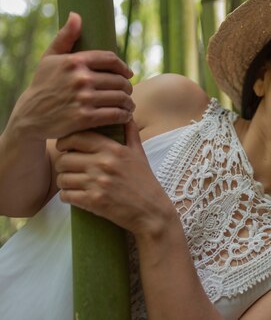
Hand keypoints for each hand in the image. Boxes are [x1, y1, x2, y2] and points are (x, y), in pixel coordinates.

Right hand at [10, 12, 134, 140]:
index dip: (123, 67)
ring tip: (128, 104)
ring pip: (120, 98)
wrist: (30, 116)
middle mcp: (81, 78)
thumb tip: (76, 15)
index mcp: (75, 61)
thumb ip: (65, 37)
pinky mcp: (85, 118)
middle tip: (127, 92)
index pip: (110, 59)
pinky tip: (125, 115)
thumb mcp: (50, 58)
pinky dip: (124, 115)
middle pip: (119, 80)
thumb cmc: (44, 84)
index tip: (128, 73)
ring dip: (128, 102)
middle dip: (127, 87)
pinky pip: (115, 114)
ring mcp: (84, 98)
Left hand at [55, 120, 175, 235]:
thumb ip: (131, 133)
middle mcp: (104, 164)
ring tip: (72, 183)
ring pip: (62, 178)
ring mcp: (97, 183)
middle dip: (63, 165)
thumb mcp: (140, 154)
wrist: (151, 211)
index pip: (77, 137)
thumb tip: (127, 114)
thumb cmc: (145, 182)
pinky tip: (75, 195)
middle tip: (69, 169)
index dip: (65, 141)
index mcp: (114, 149)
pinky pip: (66, 195)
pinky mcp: (93, 201)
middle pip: (64, 159)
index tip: (65, 147)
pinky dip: (67, 196)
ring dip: (64, 182)